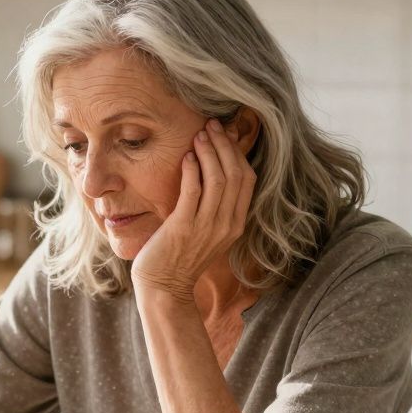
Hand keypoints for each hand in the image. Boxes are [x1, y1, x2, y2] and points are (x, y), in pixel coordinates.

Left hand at [130, 118, 256, 300]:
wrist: (164, 287)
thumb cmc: (181, 257)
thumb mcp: (208, 232)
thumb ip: (216, 208)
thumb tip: (212, 173)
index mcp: (236, 224)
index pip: (247, 180)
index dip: (237, 153)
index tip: (225, 134)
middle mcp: (226, 224)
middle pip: (234, 174)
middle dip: (224, 145)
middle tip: (212, 125)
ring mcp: (206, 227)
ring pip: (217, 179)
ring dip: (208, 152)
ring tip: (199, 135)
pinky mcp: (183, 227)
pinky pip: (192, 191)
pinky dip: (191, 169)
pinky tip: (186, 156)